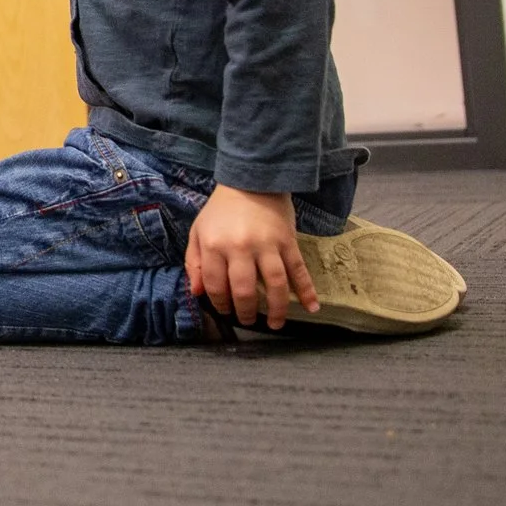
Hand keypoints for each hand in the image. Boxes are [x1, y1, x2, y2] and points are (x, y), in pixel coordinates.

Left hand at [185, 185, 320, 328]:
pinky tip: (312, 307)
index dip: (220, 302)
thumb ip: (194, 262)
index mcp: (214, 245)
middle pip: (245, 289)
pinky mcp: (288, 241)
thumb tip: (197, 293)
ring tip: (275, 324)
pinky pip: (299, 269)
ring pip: (274, 284)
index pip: (216, 284)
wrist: (251, 181)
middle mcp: (240, 247)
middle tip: (248, 321)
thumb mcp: (198, 232)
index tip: (225, 310)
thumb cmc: (221, 210)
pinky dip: (307, 290)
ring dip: (276, 309)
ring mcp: (267, 245)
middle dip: (246, 311)